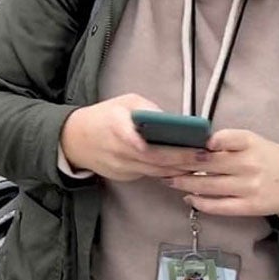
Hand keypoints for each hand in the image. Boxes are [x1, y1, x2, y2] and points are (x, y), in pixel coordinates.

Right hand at [60, 95, 206, 181]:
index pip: (134, 140)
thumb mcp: (125, 102)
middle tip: (204, 156)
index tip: (177, 144)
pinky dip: (166, 173)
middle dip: (182, 159)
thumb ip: (149, 109)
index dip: (154, 145)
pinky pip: (149, 176)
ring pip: (155, 172)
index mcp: (116, 127)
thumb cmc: (103, 117)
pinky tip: (183, 169)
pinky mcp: (123, 177)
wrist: (74, 140)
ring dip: (179, 169)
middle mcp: (118, 150)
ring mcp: (120, 167)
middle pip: (154, 159)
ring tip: (201, 164)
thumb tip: (175, 121)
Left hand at [166, 129, 278, 217]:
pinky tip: (188, 198)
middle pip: (208, 163)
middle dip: (180, 163)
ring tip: (168, 180)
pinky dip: (201, 202)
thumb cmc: (266, 156)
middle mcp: (248, 163)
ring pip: (209, 185)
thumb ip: (225, 141)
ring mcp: (249, 186)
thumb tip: (189, 143)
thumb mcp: (250, 140)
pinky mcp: (250, 206)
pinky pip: (220, 206)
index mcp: (249, 143)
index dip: (208, 141)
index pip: (227, 138)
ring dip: (184, 183)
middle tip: (158, 163)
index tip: (185, 141)